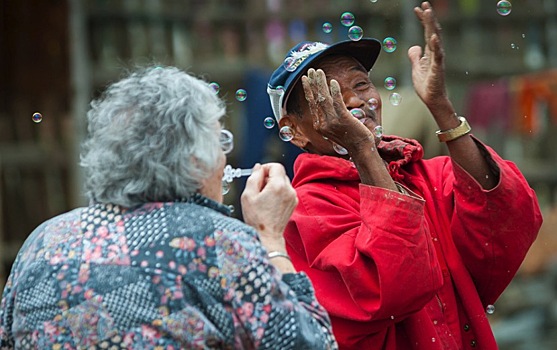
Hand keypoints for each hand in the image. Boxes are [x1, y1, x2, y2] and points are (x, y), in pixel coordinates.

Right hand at [241, 163, 297, 251]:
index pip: (276, 166)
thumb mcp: (248, 195)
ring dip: (273, 185)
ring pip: (283, 182)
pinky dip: (279, 193)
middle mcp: (289, 190)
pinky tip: (270, 203)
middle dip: (268, 177)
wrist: (267, 236)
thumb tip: (258, 168)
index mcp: (278, 186)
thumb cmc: (257, 219)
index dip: (265, 168)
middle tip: (259, 189)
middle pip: (280, 174)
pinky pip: (286, 191)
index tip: (259, 175)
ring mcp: (293, 197)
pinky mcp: (293, 203)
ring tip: (264, 198)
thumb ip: (253, 177)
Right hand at [302, 68, 373, 152]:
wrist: (360, 149)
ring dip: (321, 83)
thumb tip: (328, 102)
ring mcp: (332, 121)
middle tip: (310, 70)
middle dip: (312, 83)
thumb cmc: (350, 138)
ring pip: (323, 98)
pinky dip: (334, 91)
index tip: (306, 79)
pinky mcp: (343, 119)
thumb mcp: (335, 128)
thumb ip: (329, 117)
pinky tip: (333, 82)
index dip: (308, 90)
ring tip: (319, 71)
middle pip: (315, 99)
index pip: (312, 104)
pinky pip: (337, 102)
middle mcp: (322, 123)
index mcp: (319, 125)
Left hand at [408, 1, 451, 115]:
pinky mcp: (437, 68)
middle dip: (428, 17)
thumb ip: (415, 57)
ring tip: (429, 13)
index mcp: (430, 51)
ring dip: (431, 25)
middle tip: (424, 4)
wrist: (432, 99)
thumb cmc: (426, 84)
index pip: (426, 31)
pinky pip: (437, 55)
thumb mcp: (416, 68)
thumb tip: (413, 47)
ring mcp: (438, 59)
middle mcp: (435, 52)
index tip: (417, 8)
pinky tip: (433, 37)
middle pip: (432, 31)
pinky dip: (436, 45)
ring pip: (435, 39)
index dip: (423, 19)